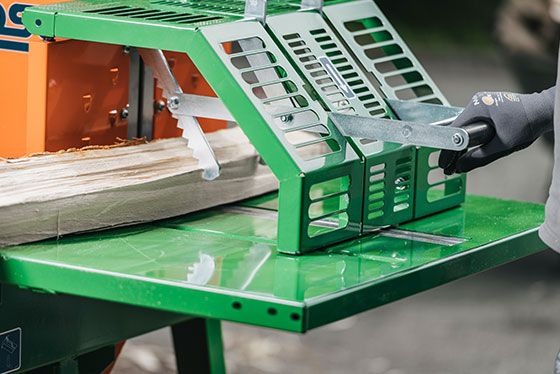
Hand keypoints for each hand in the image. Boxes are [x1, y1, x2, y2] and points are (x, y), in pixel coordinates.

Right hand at [439, 88, 554, 174]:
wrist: (545, 110)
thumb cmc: (528, 123)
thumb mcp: (503, 145)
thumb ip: (480, 157)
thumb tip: (461, 167)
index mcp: (477, 106)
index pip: (455, 129)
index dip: (448, 148)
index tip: (445, 162)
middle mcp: (477, 101)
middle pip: (459, 128)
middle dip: (455, 147)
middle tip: (451, 165)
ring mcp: (484, 102)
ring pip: (467, 126)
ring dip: (464, 142)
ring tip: (460, 159)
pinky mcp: (489, 105)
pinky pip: (475, 122)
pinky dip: (473, 135)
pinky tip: (472, 148)